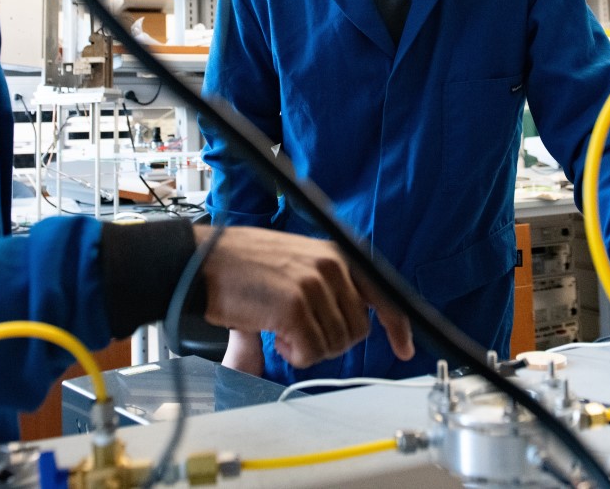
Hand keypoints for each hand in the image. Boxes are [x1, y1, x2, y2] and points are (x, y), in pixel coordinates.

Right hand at [196, 225, 414, 368]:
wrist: (204, 262)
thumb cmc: (242, 263)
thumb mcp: (294, 265)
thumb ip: (322, 294)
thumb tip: (335, 331)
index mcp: (335, 254)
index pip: (382, 293)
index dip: (397, 326)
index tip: (405, 348)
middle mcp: (331, 266)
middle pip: (357, 330)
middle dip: (332, 341)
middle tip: (298, 333)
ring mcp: (314, 286)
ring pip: (336, 344)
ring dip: (310, 349)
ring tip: (282, 330)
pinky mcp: (295, 307)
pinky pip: (312, 353)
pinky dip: (296, 355)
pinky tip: (276, 338)